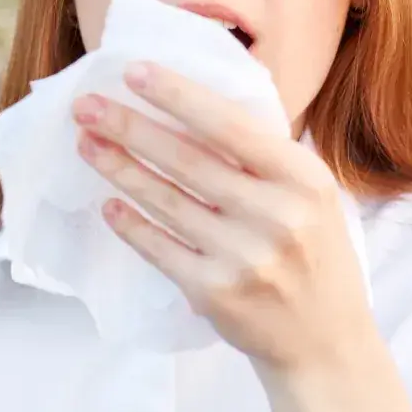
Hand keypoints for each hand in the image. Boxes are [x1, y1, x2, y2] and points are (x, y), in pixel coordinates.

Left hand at [69, 60, 373, 374]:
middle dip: (129, 127)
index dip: (177, 96)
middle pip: (186, 160)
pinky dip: (130, 223)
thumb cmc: (311, 249)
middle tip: (85, 105)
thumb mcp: (308, 192)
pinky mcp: (215, 293)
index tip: (133, 72)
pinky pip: (158, 248)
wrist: (326, 340)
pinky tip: (108, 203)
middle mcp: (276, 215)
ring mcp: (244, 257)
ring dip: (118, 169)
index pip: (229, 125)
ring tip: (87, 143)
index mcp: (302, 178)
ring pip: (165, 201)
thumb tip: (187, 98)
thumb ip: (260, 152)